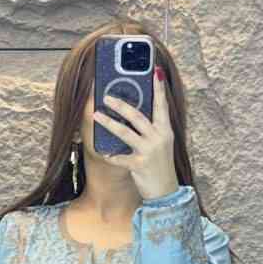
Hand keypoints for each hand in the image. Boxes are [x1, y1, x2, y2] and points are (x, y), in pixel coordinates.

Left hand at [92, 67, 179, 201]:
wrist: (166, 193)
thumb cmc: (160, 165)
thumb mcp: (160, 144)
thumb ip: (150, 128)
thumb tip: (131, 109)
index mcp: (165, 131)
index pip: (162, 106)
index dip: (158, 89)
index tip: (155, 71)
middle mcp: (159, 139)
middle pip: (138, 117)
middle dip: (121, 105)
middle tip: (106, 96)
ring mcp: (150, 152)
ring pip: (126, 133)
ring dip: (109, 123)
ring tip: (96, 115)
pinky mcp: (140, 166)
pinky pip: (121, 158)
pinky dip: (111, 156)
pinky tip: (104, 153)